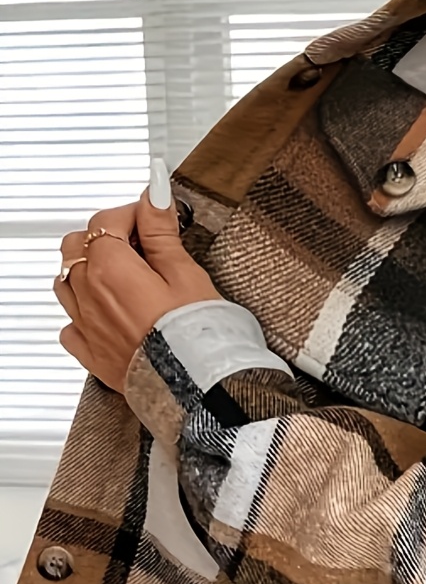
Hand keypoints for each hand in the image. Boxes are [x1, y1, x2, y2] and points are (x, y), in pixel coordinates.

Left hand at [54, 187, 222, 393]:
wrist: (199, 389)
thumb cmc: (198, 335)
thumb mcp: (186, 274)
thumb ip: (161, 232)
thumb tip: (153, 195)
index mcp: (110, 268)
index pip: (107, 220)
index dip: (132, 213)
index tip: (155, 218)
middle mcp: (88, 294)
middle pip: (77, 246)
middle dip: (103, 237)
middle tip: (140, 246)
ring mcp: (86, 326)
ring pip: (67, 282)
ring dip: (87, 271)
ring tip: (122, 278)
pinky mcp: (92, 355)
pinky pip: (71, 326)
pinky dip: (82, 315)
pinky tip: (106, 316)